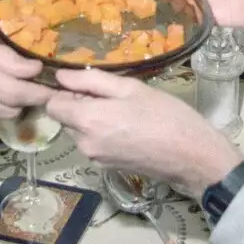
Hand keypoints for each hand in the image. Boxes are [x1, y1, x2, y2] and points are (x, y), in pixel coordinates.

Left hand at [45, 69, 242, 197]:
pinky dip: (101, 133)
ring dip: (91, 120)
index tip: (85, 85)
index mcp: (87, 120)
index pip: (52, 106)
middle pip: (65, 119)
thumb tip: (61, 76)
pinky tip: (127, 127)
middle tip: (112, 96)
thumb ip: (90, 80)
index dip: (64, 92)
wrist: (191, 155)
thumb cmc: (165, 115)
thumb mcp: (130, 87)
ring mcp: (95, 158)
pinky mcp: (106, 167)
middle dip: (79, 105)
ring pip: (78, 132)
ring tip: (123, 111)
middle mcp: (84, 143)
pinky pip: (92, 144)